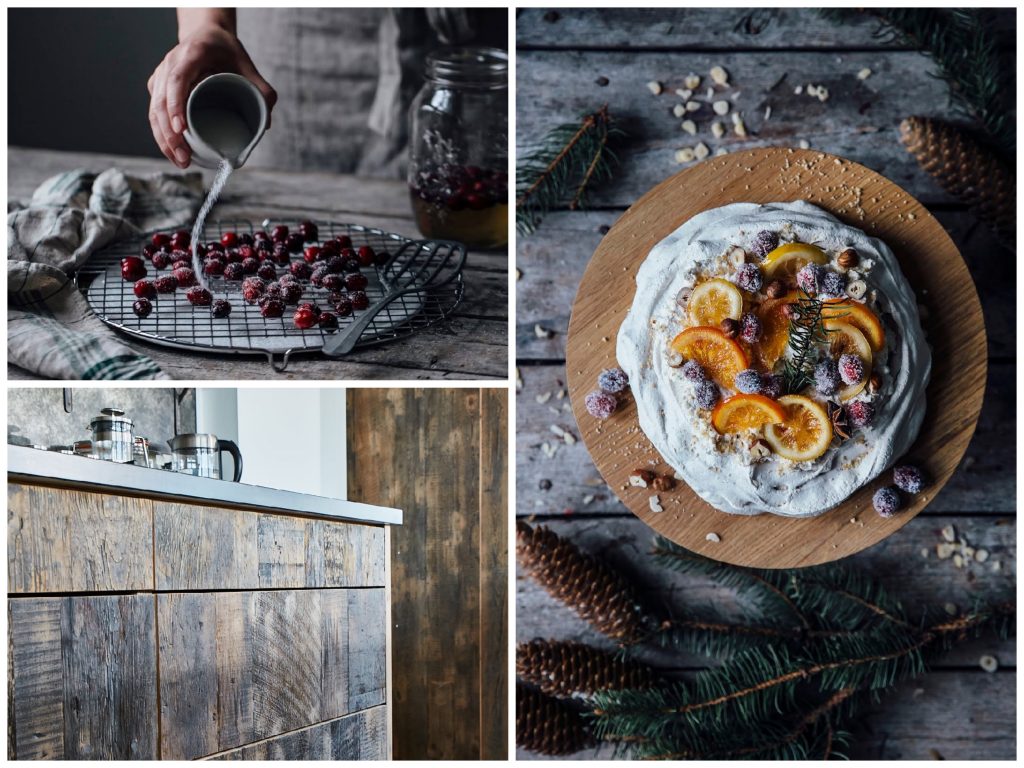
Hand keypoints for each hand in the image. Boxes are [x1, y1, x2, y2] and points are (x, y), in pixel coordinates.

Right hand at [147, 24, 275, 167]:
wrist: (206, 35)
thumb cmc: (225, 50)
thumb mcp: (247, 64)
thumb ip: (261, 89)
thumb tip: (268, 123)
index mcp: (192, 54)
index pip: (177, 80)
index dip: (176, 105)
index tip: (181, 129)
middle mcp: (170, 63)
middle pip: (161, 101)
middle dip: (170, 133)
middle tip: (184, 157)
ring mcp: (161, 75)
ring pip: (154, 110)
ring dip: (164, 139)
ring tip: (181, 161)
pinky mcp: (158, 87)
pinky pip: (154, 112)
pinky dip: (162, 134)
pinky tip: (173, 152)